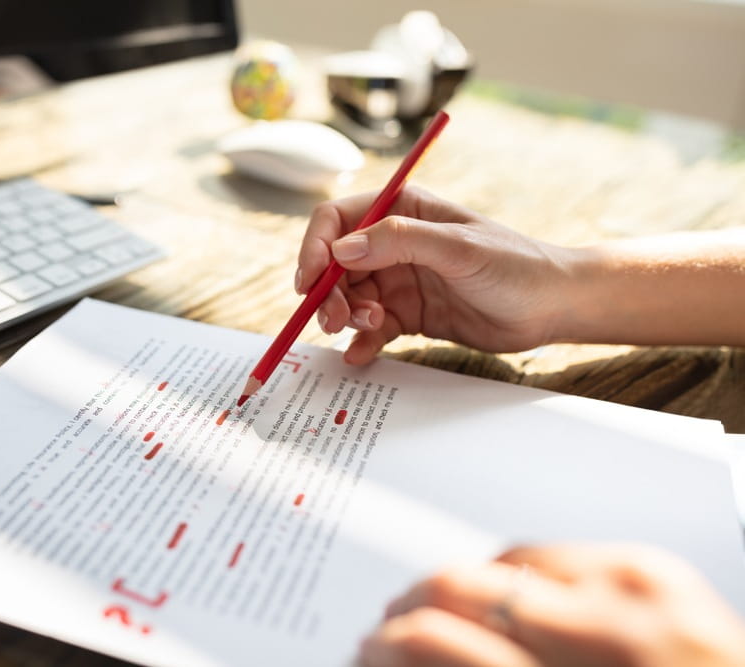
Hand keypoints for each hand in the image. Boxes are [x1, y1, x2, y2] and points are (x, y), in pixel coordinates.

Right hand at [296, 186, 574, 362]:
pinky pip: (370, 327)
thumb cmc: (515, 265)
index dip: (315, 247)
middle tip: (334, 320)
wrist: (552, 308)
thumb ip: (399, 241)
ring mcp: (399, 279)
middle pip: (335, 264)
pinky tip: (362, 354)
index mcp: (402, 209)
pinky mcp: (407, 314)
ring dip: (345, 316)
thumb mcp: (457, 248)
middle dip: (327, 292)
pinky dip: (361, 341)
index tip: (309, 281)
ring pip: (349, 297)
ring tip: (368, 329)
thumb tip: (342, 249)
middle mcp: (393, 242)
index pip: (337, 219)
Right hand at [359, 543, 744, 666]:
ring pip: (497, 557)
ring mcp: (631, 589)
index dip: (389, 642)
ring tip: (457, 611)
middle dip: (412, 603)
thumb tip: (411, 653)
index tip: (370, 648)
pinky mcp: (653, 566)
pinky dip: (523, 576)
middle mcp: (599, 630)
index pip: (437, 637)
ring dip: (467, 586)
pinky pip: (553, 553)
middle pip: (457, 581)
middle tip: (396, 625)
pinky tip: (520, 605)